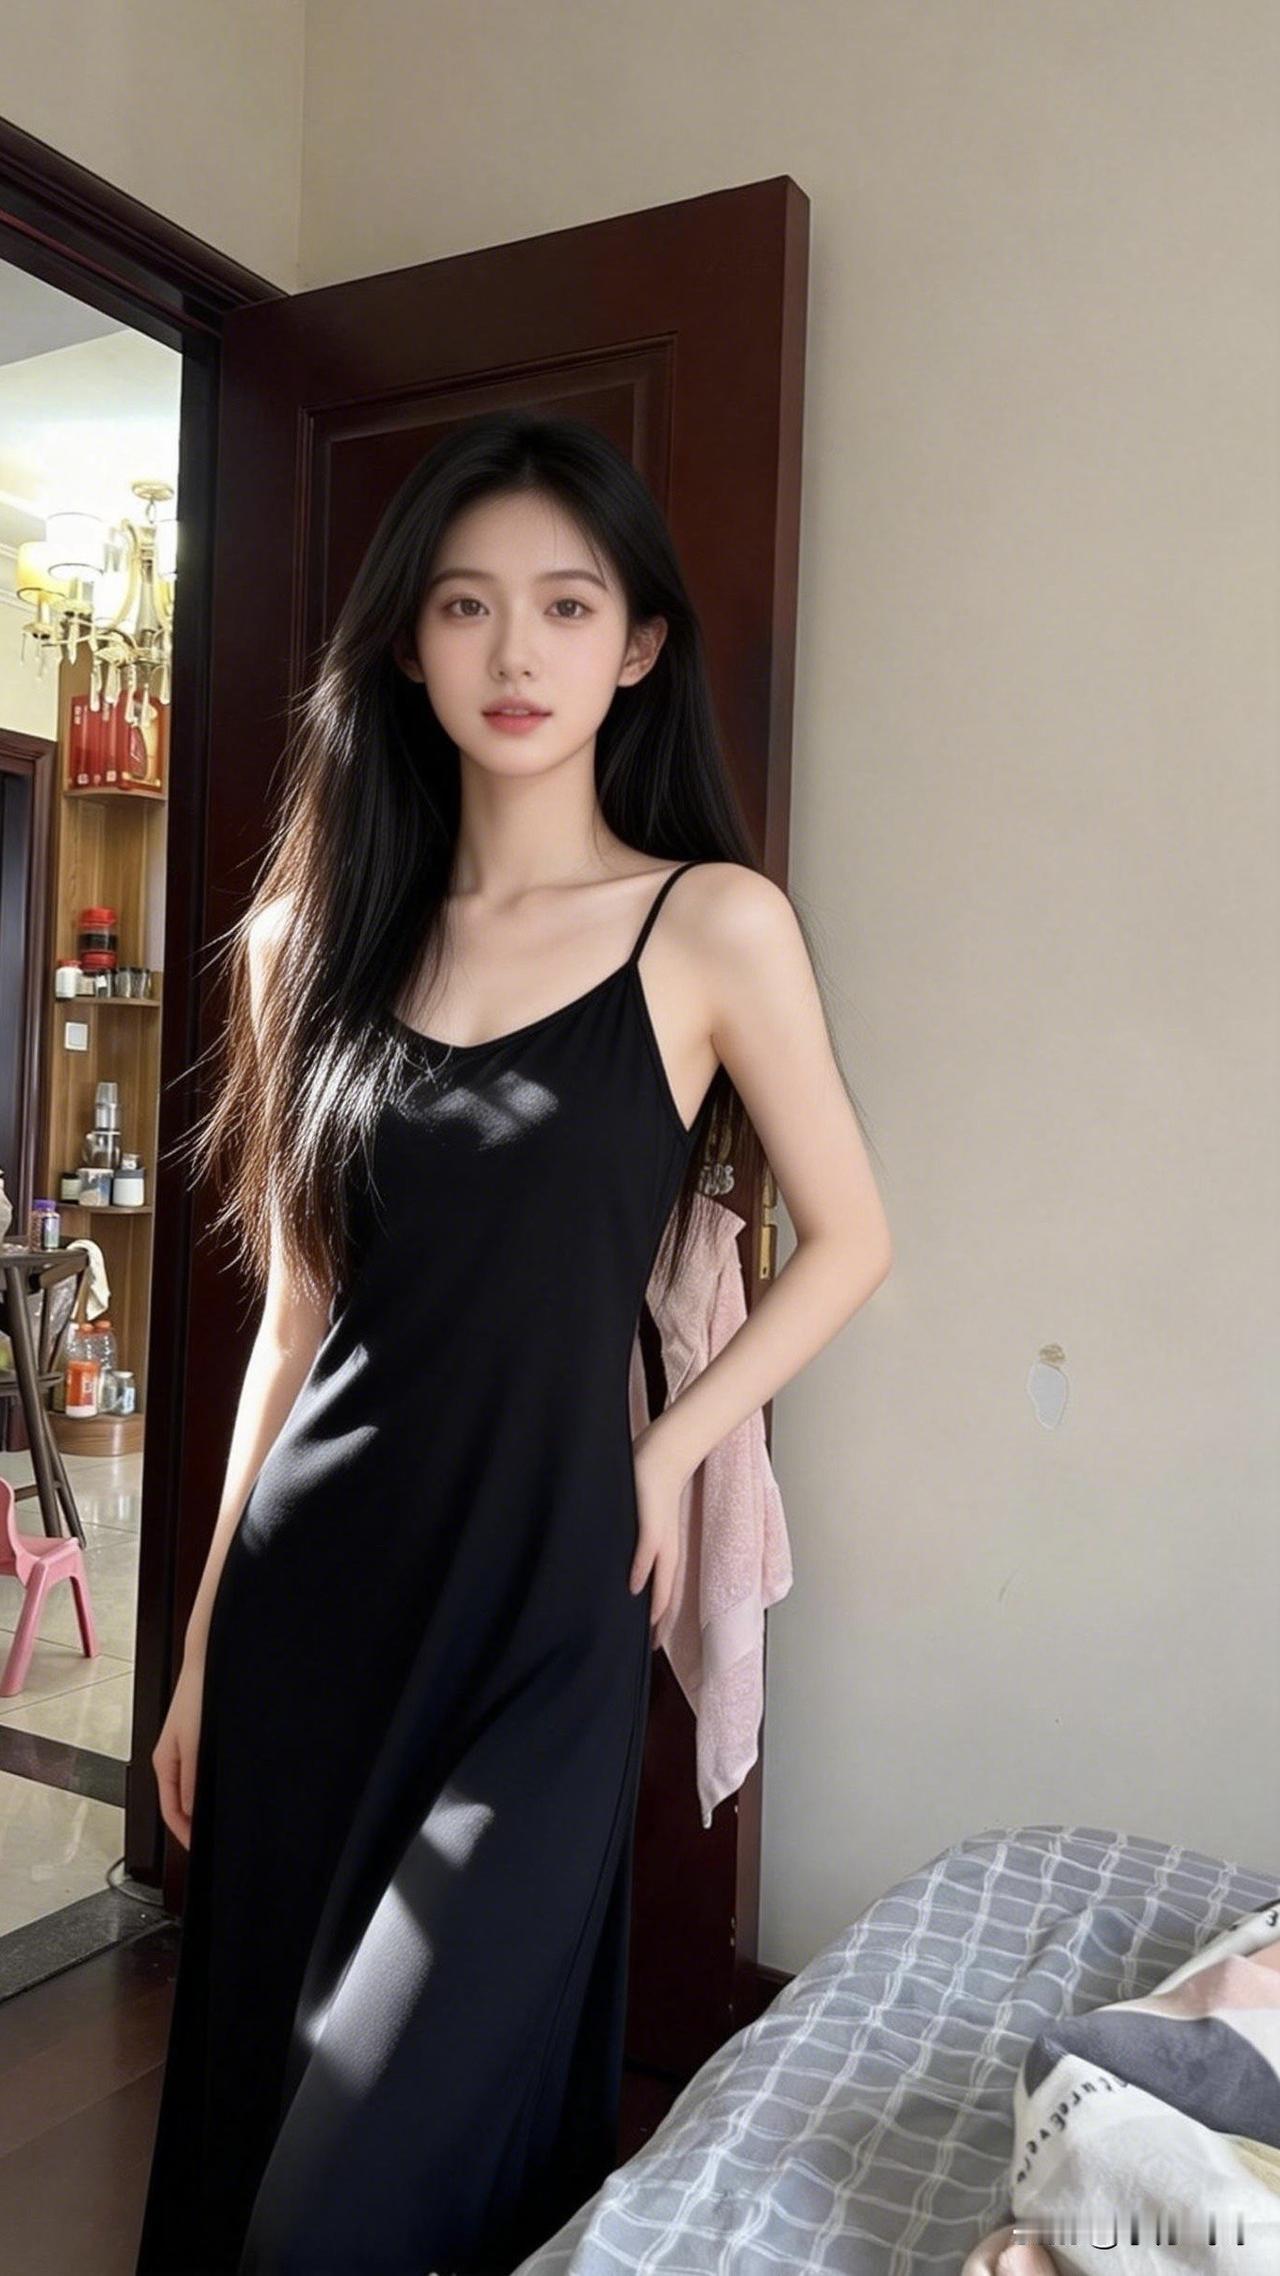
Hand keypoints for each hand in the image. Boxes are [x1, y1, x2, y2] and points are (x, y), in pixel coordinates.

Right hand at [151, 1651, 204, 1851]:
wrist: (209, 1663)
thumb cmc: (198, 1696)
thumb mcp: (194, 1743)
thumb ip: (190, 1779)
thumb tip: (189, 1811)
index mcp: (165, 1763)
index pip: (171, 1811)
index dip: (185, 1835)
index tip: (199, 1851)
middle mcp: (174, 1759)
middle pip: (180, 1803)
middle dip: (194, 1825)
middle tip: (213, 1841)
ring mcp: (188, 1750)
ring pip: (193, 1790)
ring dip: (204, 1807)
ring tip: (221, 1822)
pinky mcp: (201, 1741)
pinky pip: (203, 1774)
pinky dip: (211, 1788)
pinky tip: (226, 1791)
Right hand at [628, 1422, 689, 1641]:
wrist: (666, 1454)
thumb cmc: (649, 1484)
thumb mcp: (639, 1518)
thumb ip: (631, 1539)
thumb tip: (613, 1557)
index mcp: (663, 1550)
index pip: (661, 1593)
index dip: (655, 1619)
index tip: (646, 1644)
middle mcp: (665, 1550)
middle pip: (664, 1596)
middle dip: (655, 1624)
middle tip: (645, 1650)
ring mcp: (661, 1538)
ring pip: (661, 1582)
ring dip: (652, 1607)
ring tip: (641, 1632)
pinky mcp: (653, 1524)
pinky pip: (648, 1553)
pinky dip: (641, 1573)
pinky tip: (633, 1589)